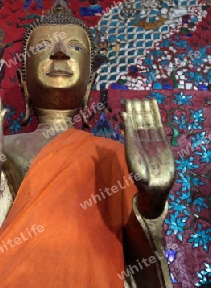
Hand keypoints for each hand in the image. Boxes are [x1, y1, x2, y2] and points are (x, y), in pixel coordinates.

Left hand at [122, 99, 174, 218]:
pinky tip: (154, 109)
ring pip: (148, 124)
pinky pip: (158, 127)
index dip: (128, 118)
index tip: (125, 107)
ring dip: (146, 112)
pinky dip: (156, 118)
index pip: (129, 129)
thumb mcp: (135, 164)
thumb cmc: (142, 180)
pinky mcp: (161, 143)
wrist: (155, 189)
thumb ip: (131, 148)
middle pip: (138, 124)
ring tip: (144, 100)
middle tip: (134, 99)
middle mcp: (141, 142)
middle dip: (136, 112)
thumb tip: (127, 142)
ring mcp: (151, 142)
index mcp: (132, 146)